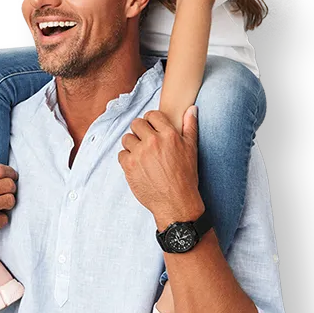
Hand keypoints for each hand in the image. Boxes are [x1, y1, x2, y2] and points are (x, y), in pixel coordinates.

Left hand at [118, 106, 203, 230]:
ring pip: (127, 138)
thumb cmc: (186, 177)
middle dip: (140, 131)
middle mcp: (153, 142)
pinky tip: (137, 165)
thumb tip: (191, 108)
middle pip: (136, 124)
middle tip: (146, 142)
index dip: (151, 121)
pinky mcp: (129, 166)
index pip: (152, 115)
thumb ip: (190, 126)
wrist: (176, 203)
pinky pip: (121, 154)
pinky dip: (127, 159)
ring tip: (142, 155)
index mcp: (169, 135)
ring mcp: (140, 154)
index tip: (152, 129)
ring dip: (132, 145)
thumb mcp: (192, 149)